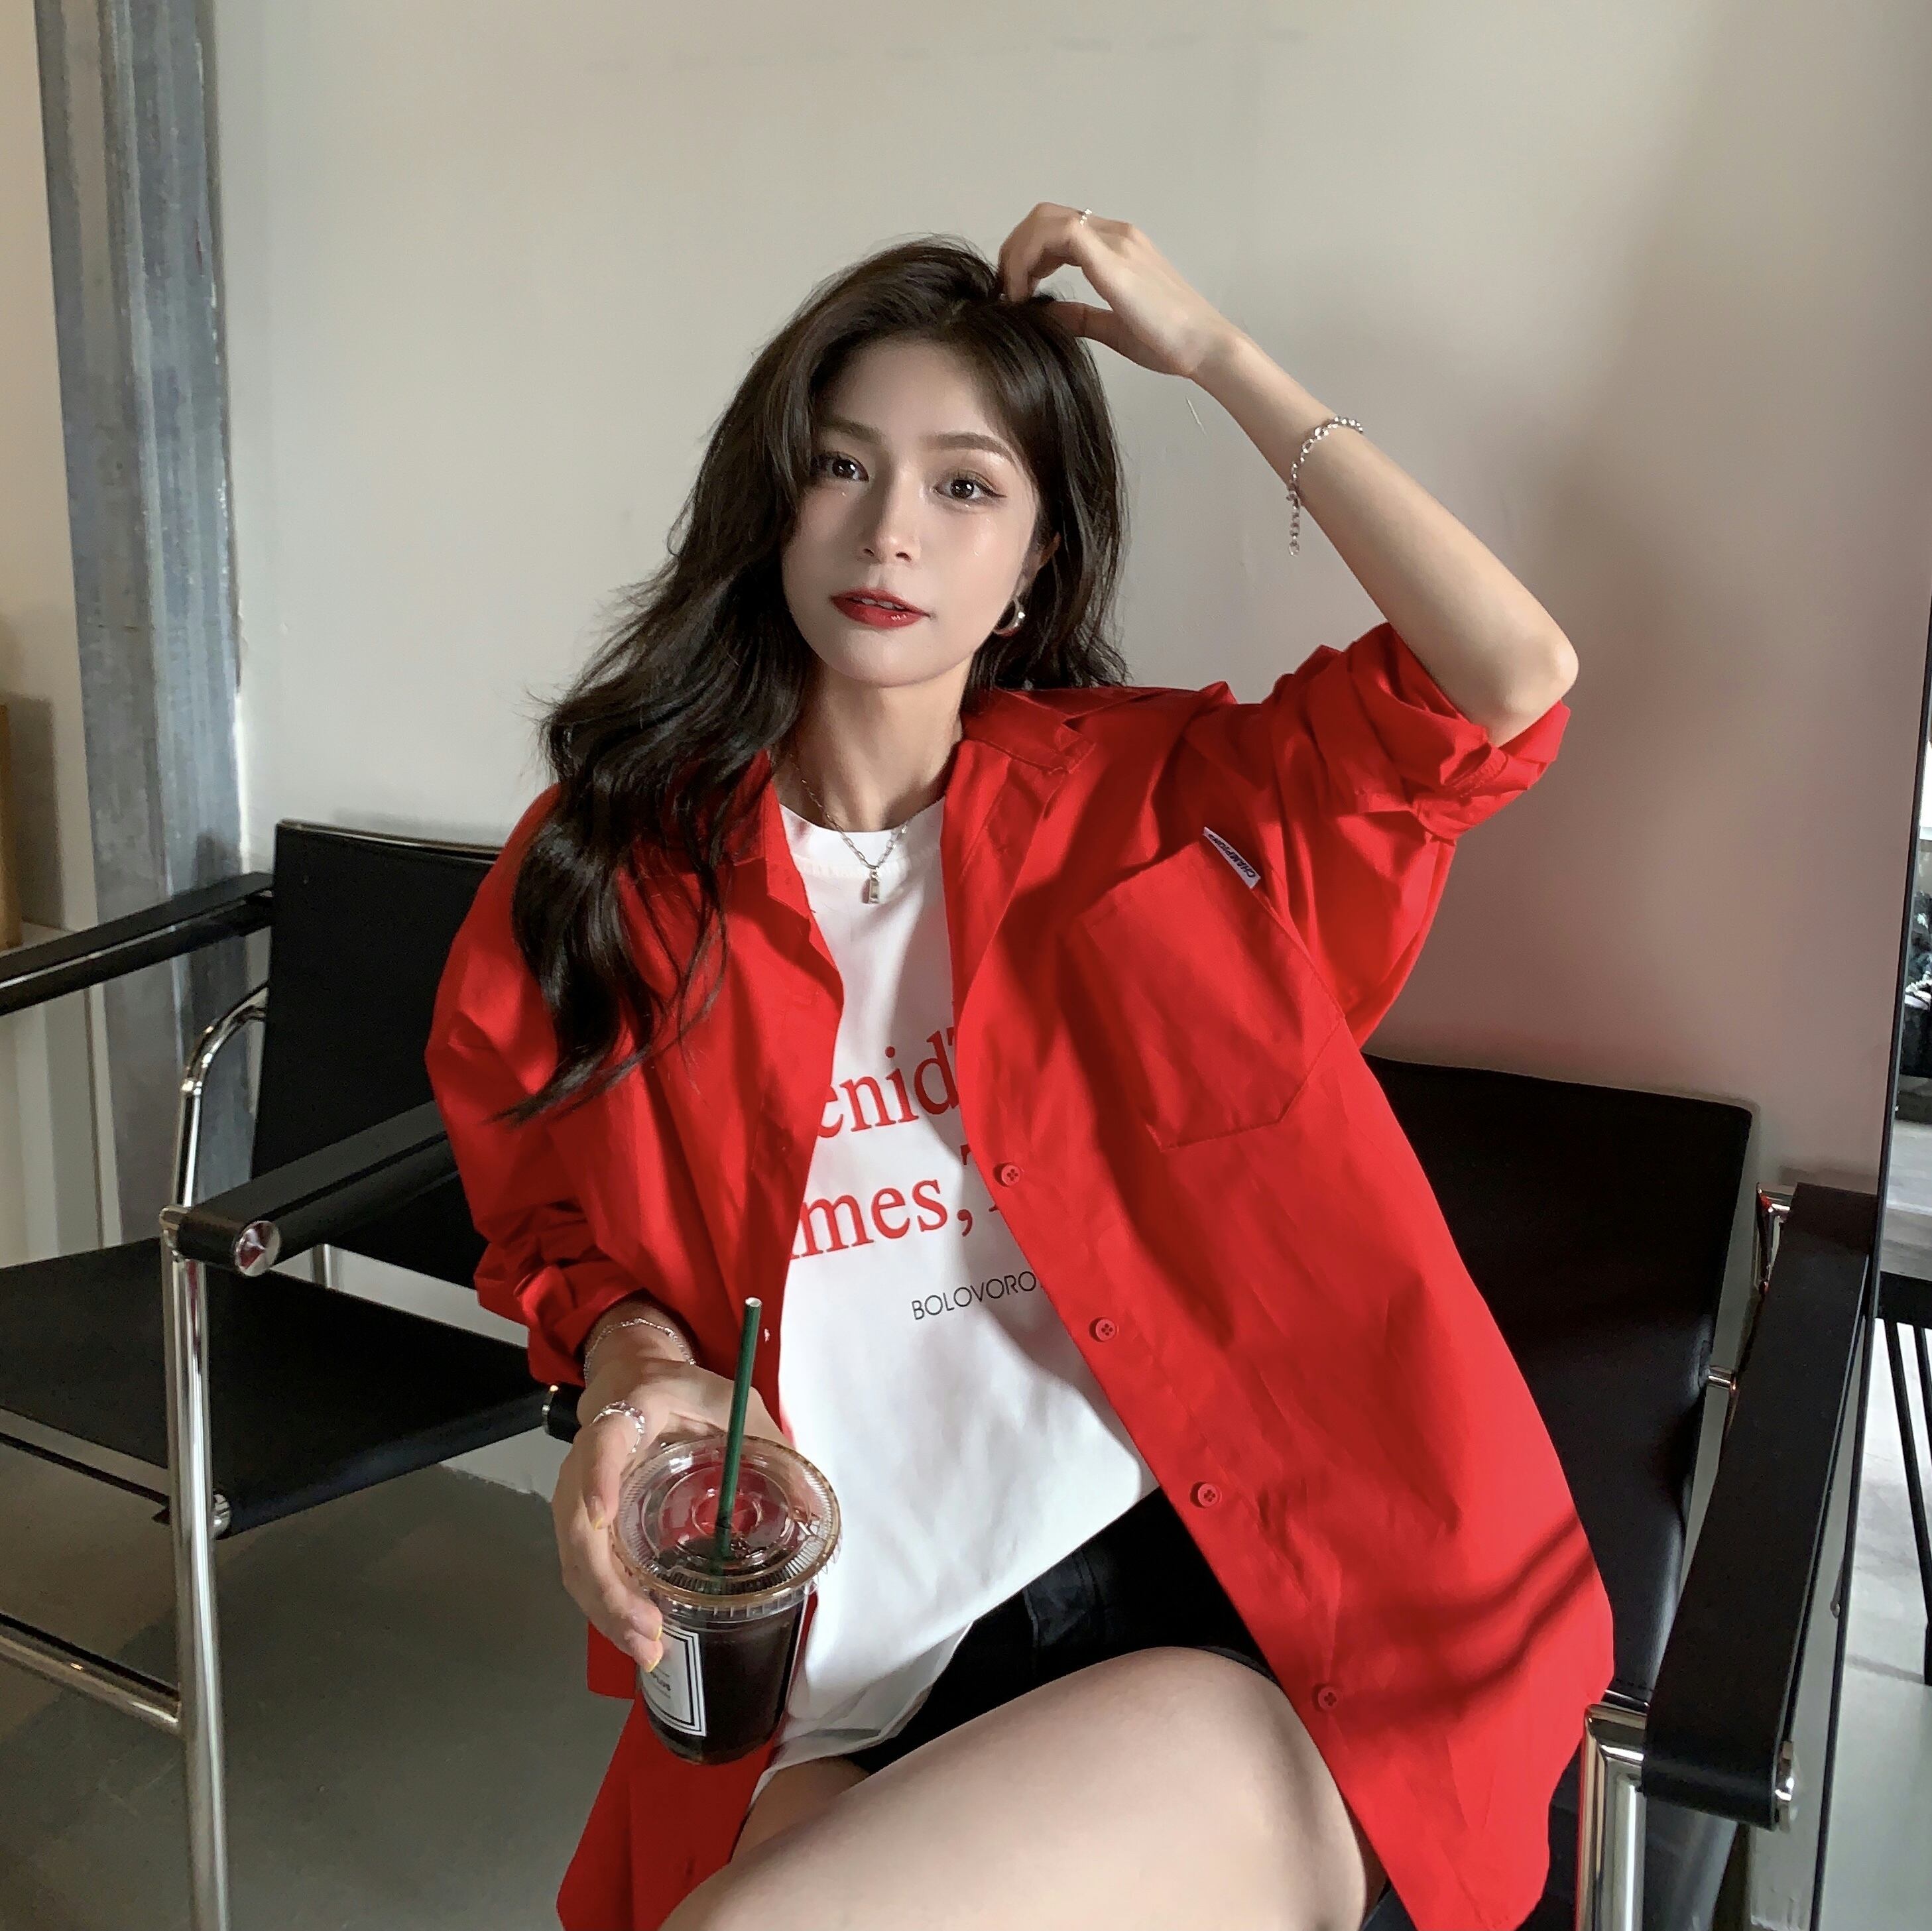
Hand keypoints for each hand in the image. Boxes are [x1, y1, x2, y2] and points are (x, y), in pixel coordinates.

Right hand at [552, 1354, 789, 1671]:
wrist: (637, 1380)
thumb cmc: (689, 1392)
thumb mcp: (735, 1404)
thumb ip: (771, 1448)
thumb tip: (813, 1509)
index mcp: (631, 1413)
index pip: (604, 1444)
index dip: (598, 1478)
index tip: (602, 1518)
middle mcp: (590, 1454)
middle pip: (577, 1525)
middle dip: (607, 1586)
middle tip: (647, 1632)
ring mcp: (579, 1490)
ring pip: (575, 1556)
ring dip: (605, 1607)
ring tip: (647, 1649)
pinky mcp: (583, 1518)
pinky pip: (583, 1565)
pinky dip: (604, 1604)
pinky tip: (635, 1632)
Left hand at [994, 203, 1239, 380]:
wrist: (1203, 346)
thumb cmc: (1167, 342)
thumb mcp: (1111, 327)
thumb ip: (1078, 317)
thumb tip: (1042, 313)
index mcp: (1117, 247)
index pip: (1059, 229)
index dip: (1027, 255)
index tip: (1017, 292)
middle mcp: (1115, 234)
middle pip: (1045, 216)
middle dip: (1015, 249)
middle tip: (1006, 290)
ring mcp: (1115, 240)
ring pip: (1046, 220)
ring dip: (1017, 253)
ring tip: (1012, 293)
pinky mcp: (1112, 256)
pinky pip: (1058, 234)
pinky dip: (1029, 259)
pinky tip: (1025, 293)